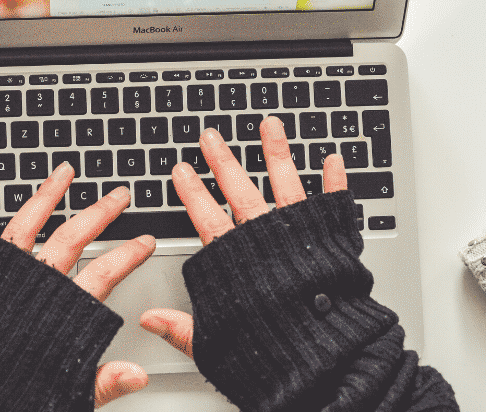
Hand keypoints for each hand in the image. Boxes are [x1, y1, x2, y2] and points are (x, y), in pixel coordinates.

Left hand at [0, 163, 155, 406]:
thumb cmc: (1, 394)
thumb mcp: (63, 394)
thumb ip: (101, 383)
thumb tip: (136, 375)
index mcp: (56, 311)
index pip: (103, 274)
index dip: (127, 256)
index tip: (145, 241)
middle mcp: (30, 285)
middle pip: (72, 237)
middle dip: (99, 213)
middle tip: (118, 196)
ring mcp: (0, 275)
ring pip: (28, 223)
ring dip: (48, 195)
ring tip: (64, 172)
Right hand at [139, 115, 347, 357]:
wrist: (326, 360)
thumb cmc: (275, 354)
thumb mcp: (217, 345)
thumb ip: (183, 328)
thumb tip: (151, 320)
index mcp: (236, 262)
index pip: (205, 217)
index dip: (191, 192)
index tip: (181, 170)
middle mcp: (266, 240)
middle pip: (240, 190)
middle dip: (223, 160)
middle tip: (211, 137)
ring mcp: (299, 236)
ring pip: (285, 183)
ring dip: (276, 152)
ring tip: (270, 125)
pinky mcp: (331, 241)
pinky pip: (334, 204)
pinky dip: (335, 180)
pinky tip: (333, 158)